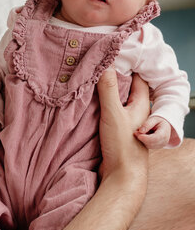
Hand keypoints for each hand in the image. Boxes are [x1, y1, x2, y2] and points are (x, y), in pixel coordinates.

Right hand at [97, 69, 149, 184]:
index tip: (114, 52)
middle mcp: (135, 111)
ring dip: (106, 89)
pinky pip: (109, 109)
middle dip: (115, 74)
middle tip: (100, 61)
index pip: (137, 77)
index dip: (128, 64)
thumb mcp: (113, 113)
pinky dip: (101, 102)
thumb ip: (108, 89)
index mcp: (141, 104)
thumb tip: (106, 62)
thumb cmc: (123, 146)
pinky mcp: (116, 130)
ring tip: (92, 75)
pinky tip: (89, 99)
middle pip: (126, 87)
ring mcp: (126, 121)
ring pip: (117, 99)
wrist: (121, 177)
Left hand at [134, 116, 170, 148]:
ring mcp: (160, 145)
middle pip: (151, 143)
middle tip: (135, 132)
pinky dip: (143, 141)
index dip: (146, 138)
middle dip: (142, 138)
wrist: (164, 126)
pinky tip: (142, 135)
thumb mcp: (154, 119)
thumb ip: (147, 124)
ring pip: (149, 146)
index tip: (139, 136)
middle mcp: (163, 141)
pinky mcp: (156, 147)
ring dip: (142, 140)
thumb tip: (140, 131)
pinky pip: (148, 146)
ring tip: (139, 132)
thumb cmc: (158, 121)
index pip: (155, 138)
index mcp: (164, 133)